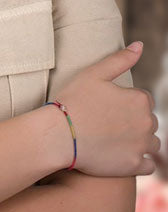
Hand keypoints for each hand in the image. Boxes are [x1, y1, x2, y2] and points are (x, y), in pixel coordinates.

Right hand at [55, 43, 160, 176]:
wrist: (59, 134)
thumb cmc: (73, 100)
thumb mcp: (93, 73)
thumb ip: (120, 59)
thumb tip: (140, 45)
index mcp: (139, 99)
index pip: (143, 99)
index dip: (125, 100)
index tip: (107, 104)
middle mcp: (147, 123)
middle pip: (149, 121)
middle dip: (134, 120)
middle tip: (107, 121)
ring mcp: (142, 146)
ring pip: (151, 143)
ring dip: (139, 140)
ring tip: (113, 137)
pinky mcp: (135, 165)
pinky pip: (148, 164)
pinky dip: (139, 160)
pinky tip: (120, 154)